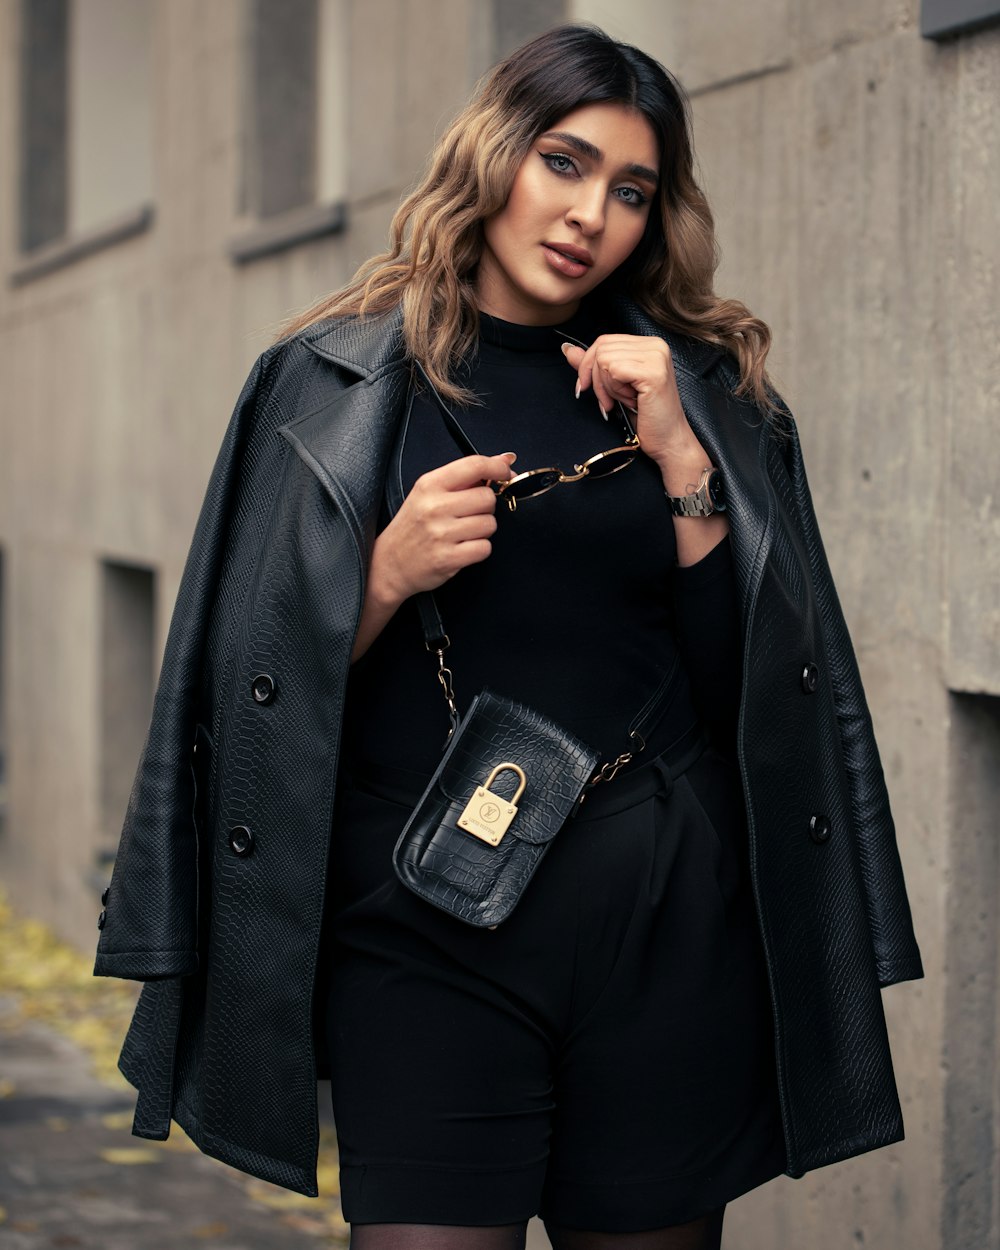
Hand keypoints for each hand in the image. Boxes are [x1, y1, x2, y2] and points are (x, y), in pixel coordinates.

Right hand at [371, 452, 515, 604]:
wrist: (389, 564)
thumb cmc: (413, 526)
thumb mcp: (430, 493)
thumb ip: (467, 476)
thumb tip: (505, 460)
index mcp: (430, 485)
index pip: (474, 465)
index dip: (498, 468)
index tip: (505, 475)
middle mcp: (434, 507)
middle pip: (487, 497)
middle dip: (485, 507)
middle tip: (469, 514)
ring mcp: (441, 534)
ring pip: (489, 524)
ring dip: (483, 530)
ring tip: (463, 533)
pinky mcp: (448, 559)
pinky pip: (485, 548)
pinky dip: (479, 549)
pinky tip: (462, 548)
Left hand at [561, 335, 696, 468]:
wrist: (667, 442)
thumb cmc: (645, 417)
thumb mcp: (614, 387)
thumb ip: (593, 366)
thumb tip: (568, 350)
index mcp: (649, 345)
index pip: (604, 341)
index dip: (588, 365)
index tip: (586, 388)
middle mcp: (656, 345)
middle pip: (602, 348)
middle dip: (596, 380)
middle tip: (607, 402)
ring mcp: (656, 357)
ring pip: (604, 359)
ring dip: (607, 388)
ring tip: (624, 402)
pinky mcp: (653, 372)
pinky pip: (613, 371)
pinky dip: (615, 391)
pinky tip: (631, 402)